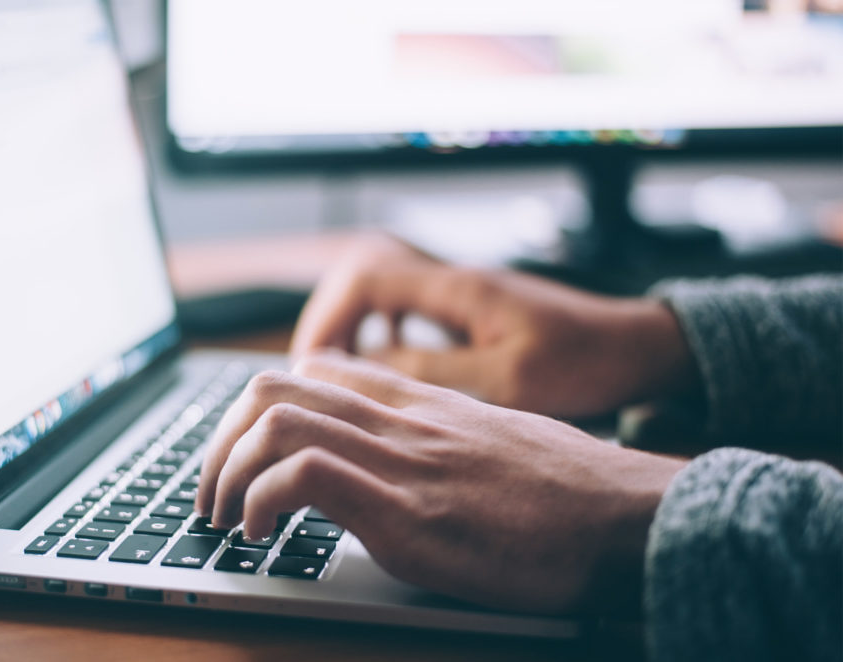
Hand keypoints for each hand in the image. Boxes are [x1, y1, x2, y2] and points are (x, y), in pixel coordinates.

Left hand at [195, 351, 686, 614]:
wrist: (631, 517)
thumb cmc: (572, 491)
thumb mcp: (496, 442)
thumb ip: (439, 437)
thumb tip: (401, 460)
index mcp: (421, 403)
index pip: (315, 370)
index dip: (259, 408)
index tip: (245, 454)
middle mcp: (402, 420)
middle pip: (274, 387)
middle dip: (220, 440)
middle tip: (212, 492)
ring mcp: (403, 461)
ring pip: (275, 420)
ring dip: (225, 471)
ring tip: (223, 517)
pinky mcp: (410, 513)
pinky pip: (305, 475)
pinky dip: (261, 501)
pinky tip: (261, 534)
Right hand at [290, 235, 697, 417]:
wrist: (636, 347)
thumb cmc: (585, 362)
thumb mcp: (507, 380)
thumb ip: (433, 371)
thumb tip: (365, 368)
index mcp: (458, 288)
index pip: (366, 277)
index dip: (328, 317)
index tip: (313, 364)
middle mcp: (453, 281)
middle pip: (362, 276)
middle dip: (330, 321)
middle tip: (314, 372)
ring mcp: (461, 293)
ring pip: (381, 291)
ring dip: (353, 326)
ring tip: (339, 372)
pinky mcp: (471, 311)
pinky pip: (407, 309)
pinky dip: (382, 332)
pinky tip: (386, 365)